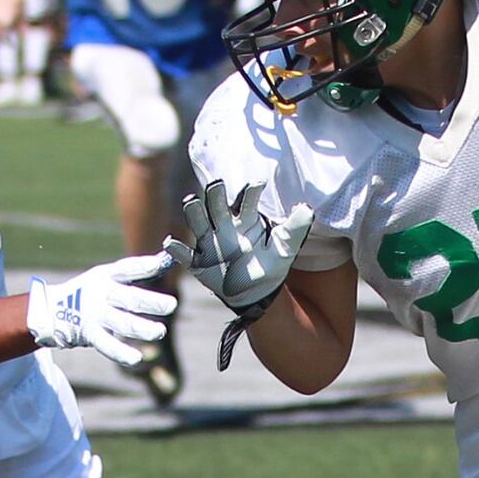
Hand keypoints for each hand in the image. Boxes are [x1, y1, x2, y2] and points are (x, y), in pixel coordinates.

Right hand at [25, 253, 177, 366]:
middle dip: (151, 302)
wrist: (53, 310)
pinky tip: (136, 358)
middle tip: (171, 305)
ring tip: (159, 332)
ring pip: (122, 323)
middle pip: (129, 298)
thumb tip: (165, 261)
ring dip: (142, 329)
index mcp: (106, 275)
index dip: (146, 265)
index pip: (128, 268)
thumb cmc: (91, 291)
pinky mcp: (90, 334)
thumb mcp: (107, 276)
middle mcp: (101, 293)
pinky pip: (107, 345)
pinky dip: (121, 353)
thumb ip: (135, 272)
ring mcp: (95, 315)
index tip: (163, 263)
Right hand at [163, 181, 313, 368]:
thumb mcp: (284, 248)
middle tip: (217, 185)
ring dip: (194, 213)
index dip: (251, 192)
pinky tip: (171, 243)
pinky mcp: (199, 262)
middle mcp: (224, 227)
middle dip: (216, 195)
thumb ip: (295, 228)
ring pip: (199, 223)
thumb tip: (307, 208)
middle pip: (217, 206)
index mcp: (245, 220)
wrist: (256, 293)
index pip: (246, 201)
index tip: (258, 184)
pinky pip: (185, 255)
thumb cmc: (269, 266)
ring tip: (191, 202)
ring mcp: (210, 243)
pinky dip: (177, 250)